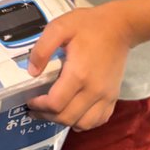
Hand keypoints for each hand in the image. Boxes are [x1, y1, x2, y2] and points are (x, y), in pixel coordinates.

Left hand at [26, 4, 131, 129]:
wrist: (119, 27)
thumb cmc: (87, 25)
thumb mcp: (59, 27)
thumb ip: (42, 49)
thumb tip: (32, 72)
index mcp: (79, 74)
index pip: (56, 104)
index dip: (39, 106)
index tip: (29, 101)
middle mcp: (94, 90)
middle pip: (67, 117)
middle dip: (47, 116)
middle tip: (35, 109)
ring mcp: (106, 96)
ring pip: (83, 124)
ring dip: (65, 122)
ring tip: (52, 113)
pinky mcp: (114, 97)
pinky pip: (99, 120)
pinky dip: (84, 123)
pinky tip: (73, 114)